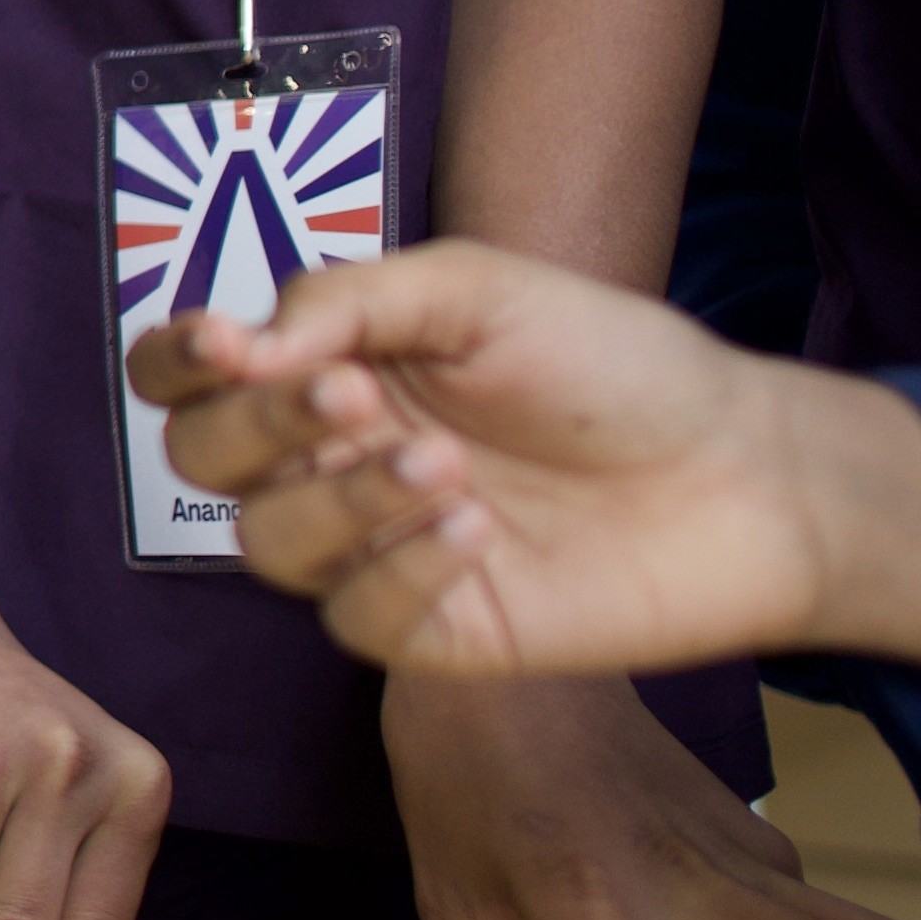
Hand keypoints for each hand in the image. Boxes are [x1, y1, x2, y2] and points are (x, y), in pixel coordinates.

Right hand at [132, 244, 920, 681]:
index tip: (228, 343)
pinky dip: (401, 568)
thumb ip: (350, 297)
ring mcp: (375, 549)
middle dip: (260, 425)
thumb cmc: (617, 365)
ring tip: (449, 466)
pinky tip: (479, 531)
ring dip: (340, 498)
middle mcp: (332, 459)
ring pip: (269, 544)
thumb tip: (247, 344)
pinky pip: (355, 618)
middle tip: (354, 395)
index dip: (178, 361)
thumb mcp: (480, 289)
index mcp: (329, 368)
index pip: (189, 376)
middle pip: (204, 459)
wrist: (743, 471)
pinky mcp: (431, 630)